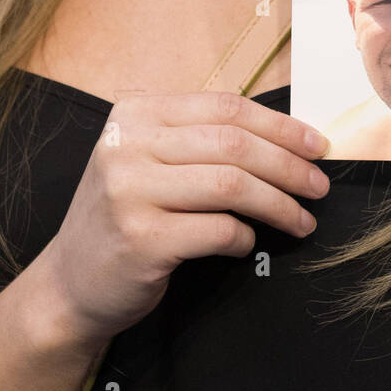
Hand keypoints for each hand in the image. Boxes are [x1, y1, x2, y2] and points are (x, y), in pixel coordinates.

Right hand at [36, 90, 330, 348]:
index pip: (225, 107)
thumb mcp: (149, 160)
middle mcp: (128, 144)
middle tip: (320, 186)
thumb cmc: (126, 216)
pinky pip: (217, 230)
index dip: (280, 125)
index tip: (317, 145)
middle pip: (233, 143)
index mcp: (135, 113)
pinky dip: (244, 236)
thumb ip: (199, 140)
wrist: (70, 282)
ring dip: (279, 204)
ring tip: (302, 220)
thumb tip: (287, 136)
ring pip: (232, 185)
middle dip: (289, 165)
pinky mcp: (141, 239)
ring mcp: (130, 191)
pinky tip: (248, 243)